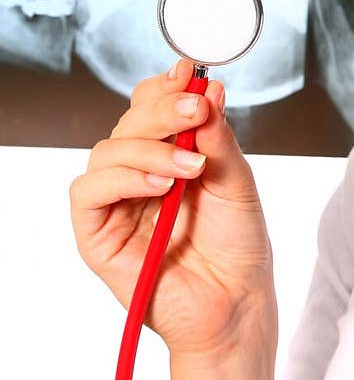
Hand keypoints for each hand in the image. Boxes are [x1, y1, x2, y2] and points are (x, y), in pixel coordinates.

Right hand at [69, 58, 276, 358]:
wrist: (236, 305)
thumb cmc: (237, 250)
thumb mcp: (237, 183)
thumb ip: (218, 138)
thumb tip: (209, 90)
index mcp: (170, 157)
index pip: (151, 107)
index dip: (166, 87)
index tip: (191, 74)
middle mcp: (140, 176)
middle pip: (130, 121)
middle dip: (163, 110)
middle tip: (195, 109)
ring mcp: (117, 204)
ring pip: (108, 150)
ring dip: (149, 147)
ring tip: (190, 166)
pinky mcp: (97, 235)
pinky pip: (89, 192)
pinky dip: (123, 178)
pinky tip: (159, 185)